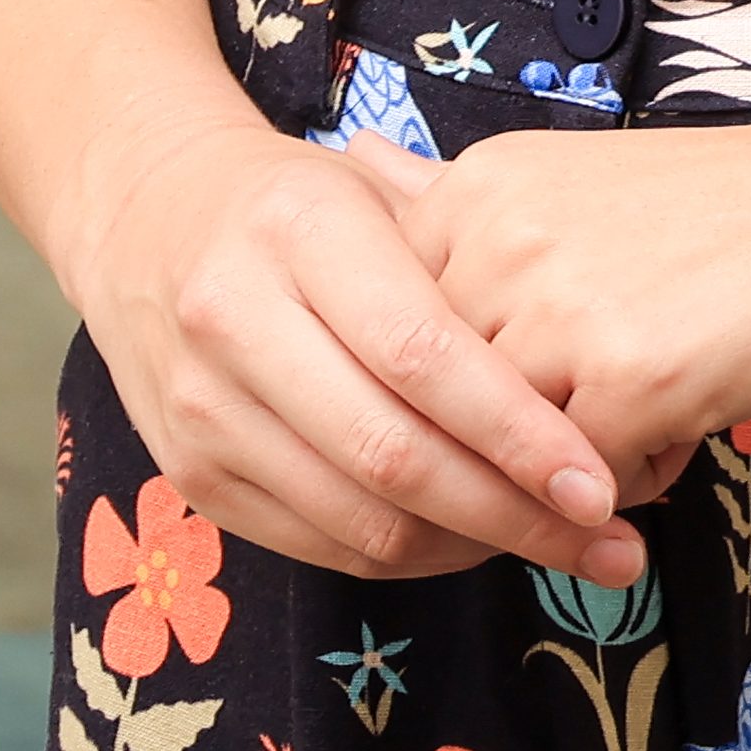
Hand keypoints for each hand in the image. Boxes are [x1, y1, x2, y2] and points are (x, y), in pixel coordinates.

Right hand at [61, 104, 644, 583]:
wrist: (142, 218)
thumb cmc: (296, 205)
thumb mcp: (376, 193)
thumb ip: (470, 265)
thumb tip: (602, 358)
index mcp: (300, 231)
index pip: (422, 355)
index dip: (517, 432)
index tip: (599, 481)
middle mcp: (236, 321)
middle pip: (393, 456)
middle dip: (514, 514)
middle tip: (608, 542)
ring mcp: (204, 410)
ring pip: (360, 520)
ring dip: (474, 549)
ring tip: (559, 548)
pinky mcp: (191, 478)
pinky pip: (323, 546)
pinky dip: (411, 556)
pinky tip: (472, 541)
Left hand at [389, 93, 750, 472]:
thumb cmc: (739, 207)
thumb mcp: (579, 186)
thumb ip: (463, 204)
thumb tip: (354, 168)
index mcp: (478, 187)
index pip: (396, 340)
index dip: (456, 394)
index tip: (524, 391)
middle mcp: (497, 237)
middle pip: (441, 409)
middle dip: (503, 444)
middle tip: (602, 408)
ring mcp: (557, 308)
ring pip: (501, 457)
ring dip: (567, 465)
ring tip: (653, 403)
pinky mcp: (628, 378)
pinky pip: (580, 489)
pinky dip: (634, 481)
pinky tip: (692, 420)